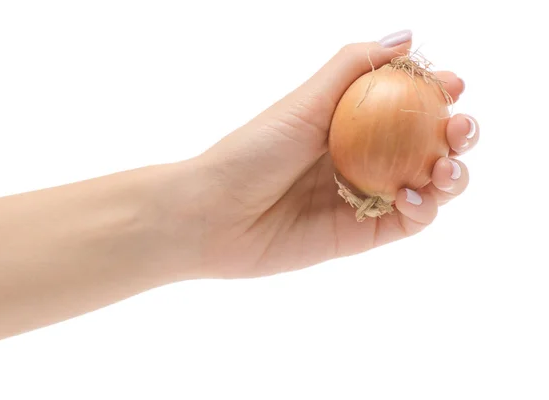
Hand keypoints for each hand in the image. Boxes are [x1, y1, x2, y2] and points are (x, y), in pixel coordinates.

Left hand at [190, 30, 478, 278]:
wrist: (216, 215)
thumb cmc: (252, 151)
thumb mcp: (304, 102)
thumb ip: (352, 68)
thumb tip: (407, 36)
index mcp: (350, 122)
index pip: (409, 105)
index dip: (438, 94)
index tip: (453, 84)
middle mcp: (364, 158)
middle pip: (428, 144)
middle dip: (457, 134)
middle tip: (460, 127)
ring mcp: (366, 196)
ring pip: (429, 184)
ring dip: (452, 173)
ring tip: (446, 164)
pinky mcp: (364, 233)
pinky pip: (409, 220)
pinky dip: (424, 207)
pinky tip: (414, 194)